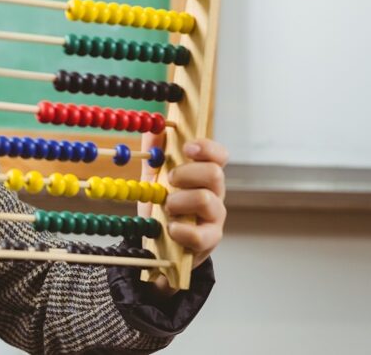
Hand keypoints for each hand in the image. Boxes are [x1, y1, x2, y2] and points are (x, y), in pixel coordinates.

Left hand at [139, 131, 227, 269]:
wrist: (157, 242)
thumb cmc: (161, 204)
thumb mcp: (153, 177)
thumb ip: (154, 153)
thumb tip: (153, 127)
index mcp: (203, 174)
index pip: (218, 155)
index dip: (207, 148)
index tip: (187, 148)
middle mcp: (214, 192)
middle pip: (214, 173)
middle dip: (187, 173)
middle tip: (169, 179)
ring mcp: (214, 217)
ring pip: (206, 200)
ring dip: (179, 201)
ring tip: (166, 207)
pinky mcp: (209, 240)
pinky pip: (201, 234)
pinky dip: (181, 230)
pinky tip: (170, 228)